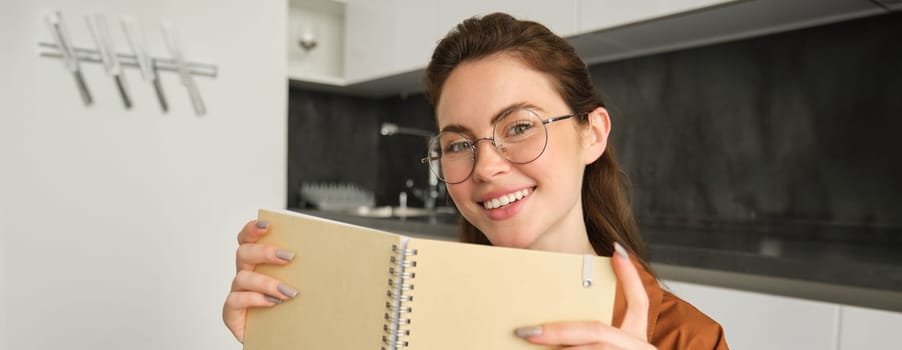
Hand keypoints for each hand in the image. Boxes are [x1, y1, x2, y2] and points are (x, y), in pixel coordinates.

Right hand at [222, 220, 297, 342]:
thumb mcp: (302, 285)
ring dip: (266, 281)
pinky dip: (253, 299)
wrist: (286, 338)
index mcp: (259, 263)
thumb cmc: (293, 309)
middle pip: (244, 253)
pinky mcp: (232, 313)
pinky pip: (234, 301)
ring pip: (242, 277)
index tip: (268, 225)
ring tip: (288, 292)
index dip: (253, 229)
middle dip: (265, 252)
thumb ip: (307, 269)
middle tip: (288, 257)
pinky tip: (271, 303)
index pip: (248, 239)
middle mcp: (246, 275)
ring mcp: (238, 293)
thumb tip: (334, 253)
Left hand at [514, 243, 655, 348]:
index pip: (639, 302)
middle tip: (525, 332)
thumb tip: (548, 330)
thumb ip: (592, 337)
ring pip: (589, 349)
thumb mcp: (616, 347)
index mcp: (638, 342)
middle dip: (558, 331)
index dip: (630, 277)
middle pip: (597, 332)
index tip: (616, 251)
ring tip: (527, 344)